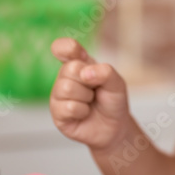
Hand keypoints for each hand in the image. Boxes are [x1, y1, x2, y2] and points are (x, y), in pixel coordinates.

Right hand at [49, 37, 130, 151]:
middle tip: (94, 90)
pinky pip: (68, 107)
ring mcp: (58, 95)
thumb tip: (85, 73)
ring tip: (90, 102)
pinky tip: (84, 113)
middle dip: (89, 81)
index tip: (73, 50)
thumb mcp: (117, 83)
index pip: (64, 48)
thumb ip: (105, 72)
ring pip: (67, 88)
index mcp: (78, 63)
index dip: (66, 47)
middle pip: (69, 68)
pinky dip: (82, 111)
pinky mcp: (57, 113)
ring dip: (86, 97)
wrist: (114, 126)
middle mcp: (64, 77)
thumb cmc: (112, 101)